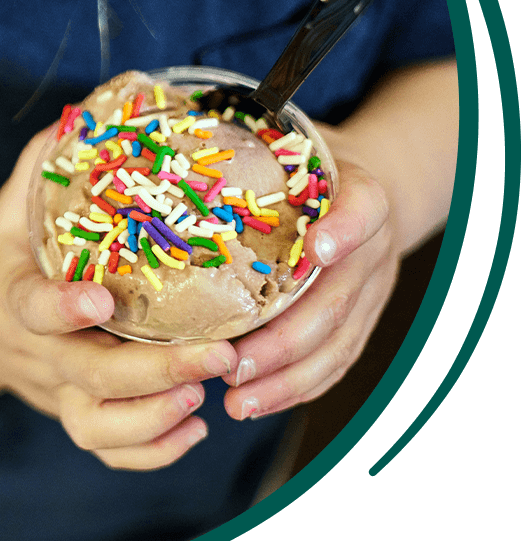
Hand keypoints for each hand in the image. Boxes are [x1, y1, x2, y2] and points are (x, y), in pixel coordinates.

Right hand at [0, 126, 238, 470]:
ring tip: (204, 396)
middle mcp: (37, 354)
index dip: (62, 309)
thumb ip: (45, 163)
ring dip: (154, 419)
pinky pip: (107, 450)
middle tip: (216, 354)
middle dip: (154, 371)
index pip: (33, 310)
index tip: (99, 301)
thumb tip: (96, 109)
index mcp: (13, 298)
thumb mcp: (7, 206)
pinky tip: (194, 429)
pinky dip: (150, 452)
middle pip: (90, 377)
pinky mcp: (73, 413)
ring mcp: (55, 391)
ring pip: (97, 426)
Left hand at [221, 125, 396, 419]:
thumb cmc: (311, 166)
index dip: (345, 229)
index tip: (319, 249)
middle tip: (233, 365)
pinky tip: (258, 401)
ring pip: (336, 344)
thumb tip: (163, 140)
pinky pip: (337, 362)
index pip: (363, 208)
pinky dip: (298, 388)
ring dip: (286, 379)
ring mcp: (371, 290)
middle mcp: (371, 249)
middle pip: (337, 301)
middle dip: (284, 341)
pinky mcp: (363, 319)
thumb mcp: (293, 142)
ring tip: (238, 398)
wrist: (377, 187)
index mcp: (359, 193)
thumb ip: (250, 146)